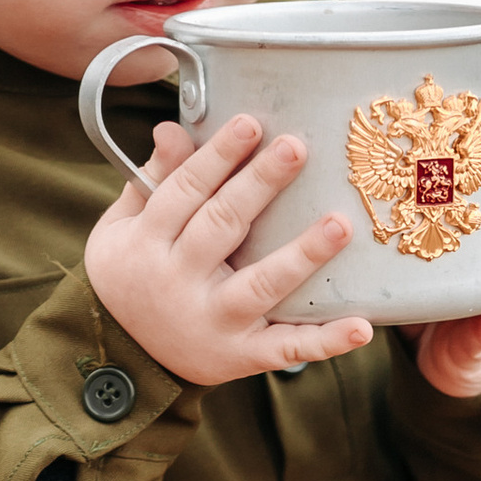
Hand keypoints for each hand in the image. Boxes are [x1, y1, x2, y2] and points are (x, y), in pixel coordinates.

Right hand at [84, 113, 372, 387]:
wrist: (120, 356)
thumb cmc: (130, 275)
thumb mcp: (122, 226)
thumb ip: (152, 178)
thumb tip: (172, 128)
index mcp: (147, 242)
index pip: (185, 190)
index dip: (217, 156)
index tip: (251, 124)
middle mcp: (177, 282)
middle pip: (223, 225)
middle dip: (260, 184)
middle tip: (295, 147)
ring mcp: (214, 322)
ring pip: (261, 284)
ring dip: (303, 255)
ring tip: (339, 224)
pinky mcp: (242, 356)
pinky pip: (286, 349)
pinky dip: (325, 341)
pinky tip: (360, 328)